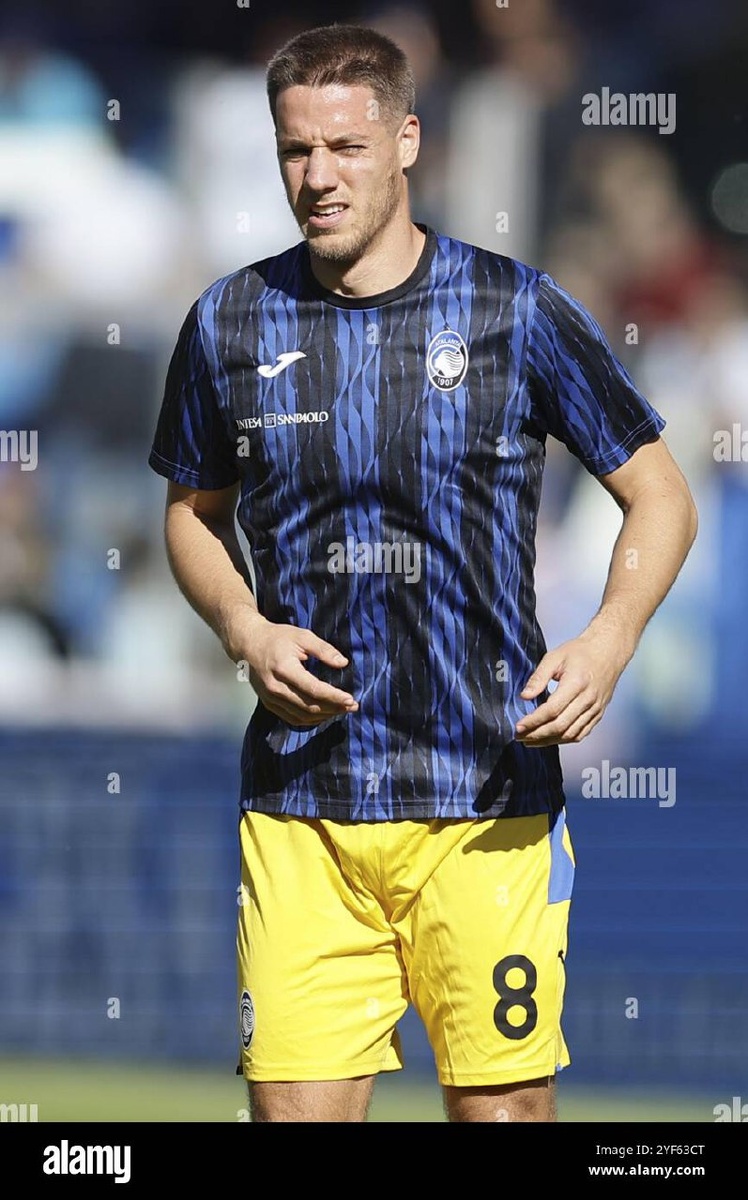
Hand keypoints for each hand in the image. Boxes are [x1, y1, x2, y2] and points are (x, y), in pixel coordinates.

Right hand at [241, 616, 358, 727]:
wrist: (247, 643)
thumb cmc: (277, 637)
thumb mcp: (302, 636)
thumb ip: (323, 649)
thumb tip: (343, 663)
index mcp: (284, 669)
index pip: (314, 689)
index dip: (334, 697)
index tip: (351, 699)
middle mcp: (275, 687)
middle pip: (310, 706)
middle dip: (334, 708)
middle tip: (352, 706)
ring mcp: (270, 698)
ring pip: (302, 716)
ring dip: (324, 716)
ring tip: (341, 710)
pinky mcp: (268, 703)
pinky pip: (292, 718)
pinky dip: (310, 720)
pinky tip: (324, 714)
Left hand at [514, 631, 629, 746]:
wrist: (608, 652)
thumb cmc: (581, 652)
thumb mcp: (555, 657)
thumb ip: (538, 677)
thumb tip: (524, 696)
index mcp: (576, 684)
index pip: (552, 710)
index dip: (533, 721)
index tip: (518, 727)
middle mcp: (588, 699)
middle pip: (560, 726)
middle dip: (537, 734)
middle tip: (520, 736)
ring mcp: (595, 709)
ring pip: (570, 734)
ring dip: (548, 741)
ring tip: (531, 741)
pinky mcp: (598, 714)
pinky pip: (581, 733)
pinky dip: (564, 740)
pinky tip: (550, 739)